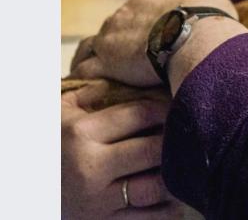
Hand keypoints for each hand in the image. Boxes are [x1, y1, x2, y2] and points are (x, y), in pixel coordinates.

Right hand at [62, 81, 182, 218]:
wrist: (25, 188)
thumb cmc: (51, 143)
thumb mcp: (61, 113)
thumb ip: (92, 93)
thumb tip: (132, 76)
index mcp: (80, 134)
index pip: (140, 115)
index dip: (165, 108)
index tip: (177, 105)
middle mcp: (89, 167)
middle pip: (153, 150)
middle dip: (176, 140)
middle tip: (188, 133)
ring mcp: (97, 200)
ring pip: (155, 187)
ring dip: (176, 175)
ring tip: (185, 163)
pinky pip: (148, 218)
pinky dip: (168, 208)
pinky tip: (175, 196)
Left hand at [71, 0, 238, 86]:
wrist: (200, 37)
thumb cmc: (211, 19)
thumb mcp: (213, 0)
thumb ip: (202, 5)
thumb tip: (210, 11)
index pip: (138, 12)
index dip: (142, 27)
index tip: (149, 41)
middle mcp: (126, 12)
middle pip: (114, 28)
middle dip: (119, 43)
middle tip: (129, 61)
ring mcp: (112, 36)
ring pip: (93, 47)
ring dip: (98, 59)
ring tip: (104, 76)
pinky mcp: (107, 61)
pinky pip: (87, 71)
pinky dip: (89, 79)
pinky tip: (95, 89)